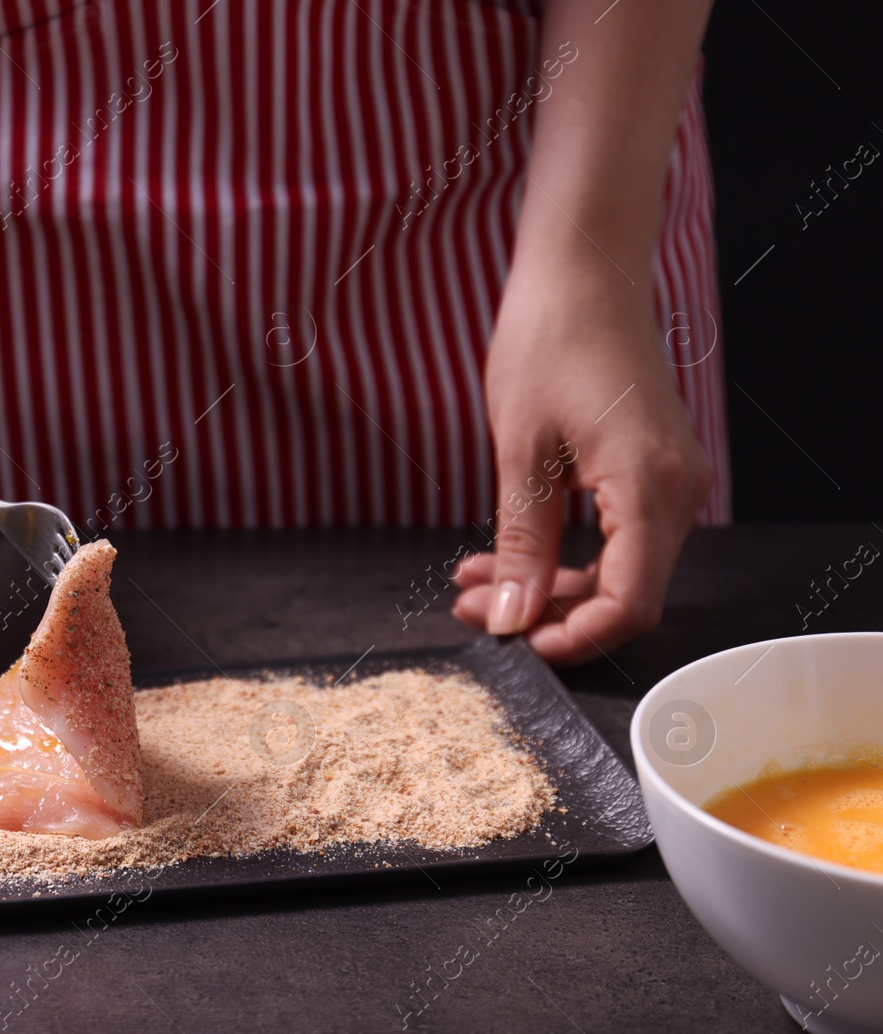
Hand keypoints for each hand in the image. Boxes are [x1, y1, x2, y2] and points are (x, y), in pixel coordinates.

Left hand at [450, 262, 710, 665]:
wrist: (583, 272)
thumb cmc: (550, 341)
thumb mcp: (519, 452)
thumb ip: (521, 544)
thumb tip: (511, 618)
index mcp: (652, 488)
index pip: (630, 605)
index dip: (573, 639)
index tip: (514, 644)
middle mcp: (678, 491)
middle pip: (624, 595)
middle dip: (546, 613)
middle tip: (473, 608)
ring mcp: (671, 481)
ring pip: (617, 569)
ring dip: (546, 584)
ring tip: (473, 582)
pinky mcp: (653, 471)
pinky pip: (616, 535)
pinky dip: (563, 553)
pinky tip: (505, 555)